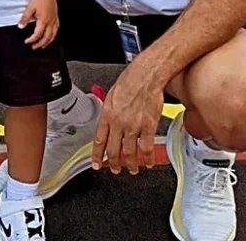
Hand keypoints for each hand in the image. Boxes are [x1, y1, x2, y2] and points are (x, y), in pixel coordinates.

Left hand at [19, 0, 57, 48]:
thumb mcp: (30, 8)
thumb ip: (25, 18)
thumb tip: (20, 26)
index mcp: (43, 20)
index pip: (37, 34)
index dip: (32, 40)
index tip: (26, 41)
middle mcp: (50, 22)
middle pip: (47, 37)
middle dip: (40, 43)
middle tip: (34, 47)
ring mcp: (54, 19)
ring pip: (53, 34)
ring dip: (48, 41)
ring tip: (43, 45)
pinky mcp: (56, 16)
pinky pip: (56, 28)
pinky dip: (54, 34)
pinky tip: (52, 35)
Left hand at [91, 59, 163, 174]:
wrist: (146, 75)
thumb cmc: (130, 80)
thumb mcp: (111, 96)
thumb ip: (109, 112)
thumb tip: (108, 122)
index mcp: (107, 115)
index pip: (99, 141)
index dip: (97, 155)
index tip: (96, 164)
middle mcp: (118, 123)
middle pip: (113, 150)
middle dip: (113, 163)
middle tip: (115, 169)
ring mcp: (133, 126)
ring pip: (129, 153)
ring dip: (130, 164)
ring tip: (132, 169)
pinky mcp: (148, 126)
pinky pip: (146, 148)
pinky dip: (147, 158)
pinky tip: (148, 163)